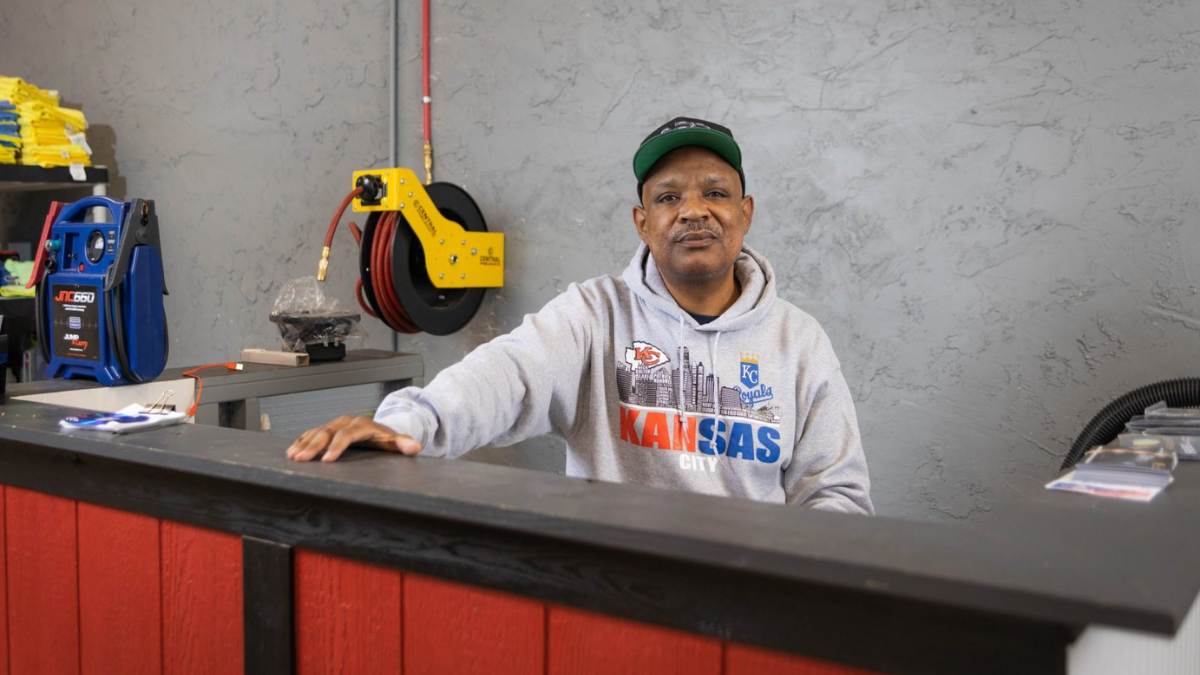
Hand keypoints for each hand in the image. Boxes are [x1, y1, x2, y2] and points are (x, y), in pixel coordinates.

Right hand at [287, 415, 421, 462]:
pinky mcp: (327, 429)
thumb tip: (414, 447)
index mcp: (361, 425)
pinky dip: (301, 441)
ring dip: (303, 444)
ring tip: (292, 456)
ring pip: (316, 432)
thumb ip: (404, 444)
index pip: (346, 435)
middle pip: (327, 432)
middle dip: (313, 446)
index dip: (336, 447)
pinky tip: (292, 451)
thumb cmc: (385, 438)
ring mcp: (334, 424)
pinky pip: (311, 433)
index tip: (327, 460)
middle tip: (301, 459)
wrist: (379, 430)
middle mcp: (345, 422)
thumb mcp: (395, 441)